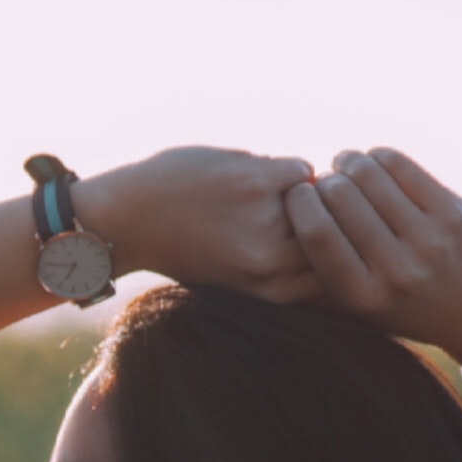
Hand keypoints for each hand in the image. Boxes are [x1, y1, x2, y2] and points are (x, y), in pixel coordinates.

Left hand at [75, 147, 320, 303]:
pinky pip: (301, 169)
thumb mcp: (233, 278)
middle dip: (327, 220)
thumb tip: (331, 248)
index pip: (334, 274)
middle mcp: (273, 262)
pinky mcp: (257, 181)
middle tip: (301, 208)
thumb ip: (278, 270)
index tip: (327, 240)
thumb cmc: (179, 248)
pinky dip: (287, 169)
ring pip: (321, 200)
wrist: (125, 221)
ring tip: (271, 194)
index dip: (336, 254)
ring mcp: (266, 220)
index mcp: (269, 291)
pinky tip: (258, 175)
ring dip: (305, 192)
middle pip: (334, 236)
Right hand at [284, 149, 461, 377]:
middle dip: (325, 181)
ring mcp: (428, 239)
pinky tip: (374, 165)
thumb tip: (284, 203)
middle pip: (339, 196)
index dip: (298, 201)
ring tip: (345, 167)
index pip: (315, 231)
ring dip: (348, 162)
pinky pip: (399, 165)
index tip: (297, 194)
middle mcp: (395, 270)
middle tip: (326, 183)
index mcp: (362, 296)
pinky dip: (378, 158)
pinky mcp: (451, 213)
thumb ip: (323, 265)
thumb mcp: (357, 304)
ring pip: (368, 173)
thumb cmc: (402, 307)